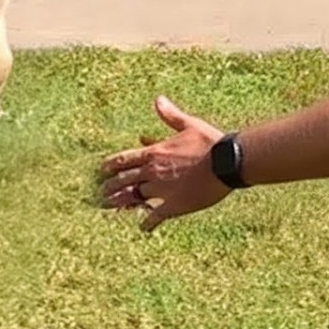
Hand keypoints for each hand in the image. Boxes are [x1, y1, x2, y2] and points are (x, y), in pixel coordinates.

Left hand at [100, 96, 232, 231]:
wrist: (226, 163)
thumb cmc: (210, 142)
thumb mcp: (189, 125)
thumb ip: (171, 116)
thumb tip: (158, 100)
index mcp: (156, 152)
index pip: (126, 159)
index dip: (112, 164)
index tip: (102, 169)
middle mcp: (154, 171)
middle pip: (125, 179)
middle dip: (111, 185)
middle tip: (101, 191)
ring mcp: (162, 190)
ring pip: (134, 196)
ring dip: (121, 202)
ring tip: (109, 206)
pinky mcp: (174, 205)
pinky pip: (155, 216)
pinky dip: (147, 223)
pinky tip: (143, 228)